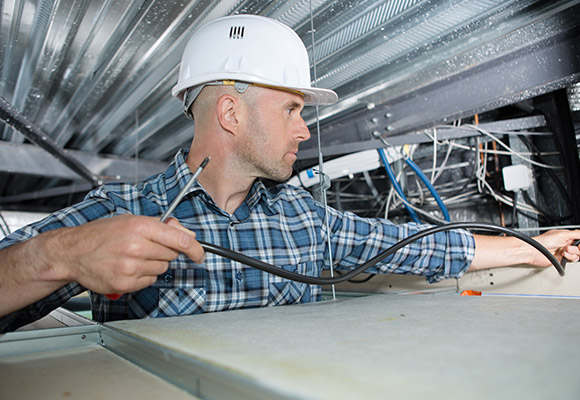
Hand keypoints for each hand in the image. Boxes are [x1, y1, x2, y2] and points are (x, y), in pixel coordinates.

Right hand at [52, 214, 204, 295]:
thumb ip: (161, 226)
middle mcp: (137, 247)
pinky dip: (143, 276)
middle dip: (165, 252)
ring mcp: (131, 267)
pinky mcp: (126, 283)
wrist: (73, 252)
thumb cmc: (101, 234)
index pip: (180, 240)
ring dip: (153, 264)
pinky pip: (149, 281)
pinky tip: (127, 267)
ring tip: (132, 257)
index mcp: (141, 227)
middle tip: (146, 247)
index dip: (195, 249)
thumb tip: (186, 233)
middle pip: (171, 255)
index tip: (200, 254)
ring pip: (162, 269)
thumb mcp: (131, 220)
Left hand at [528, 229, 579, 266]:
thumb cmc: (542, 241)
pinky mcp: (562, 260)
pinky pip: (572, 260)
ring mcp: (564, 252)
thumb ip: (576, 234)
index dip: (579, 242)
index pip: (578, 239)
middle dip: (576, 248)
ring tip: (564, 251)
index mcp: (566, 236)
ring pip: (577, 255)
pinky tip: (563, 255)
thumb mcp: (562, 234)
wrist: (534, 252)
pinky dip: (570, 258)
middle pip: (579, 248)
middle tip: (570, 248)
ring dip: (572, 253)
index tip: (579, 244)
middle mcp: (565, 244)